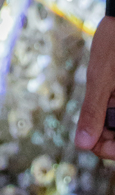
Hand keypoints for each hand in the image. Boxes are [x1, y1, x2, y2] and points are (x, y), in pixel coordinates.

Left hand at [76, 14, 114, 159]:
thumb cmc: (114, 44)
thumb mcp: (100, 78)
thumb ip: (93, 111)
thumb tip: (82, 145)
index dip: (106, 150)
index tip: (88, 140)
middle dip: (107, 135)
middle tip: (90, 123)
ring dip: (110, 123)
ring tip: (104, 99)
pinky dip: (113, 109)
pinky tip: (109, 95)